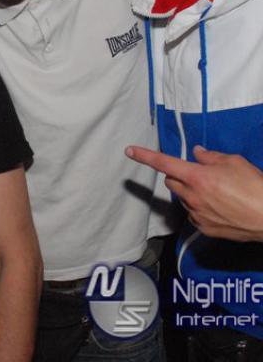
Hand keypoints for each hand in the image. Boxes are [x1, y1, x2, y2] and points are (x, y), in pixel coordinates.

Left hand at [126, 144, 262, 241]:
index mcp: (197, 177)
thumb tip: (197, 153)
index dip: (145, 156)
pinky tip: (218, 207)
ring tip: (217, 192)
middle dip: (179, 176)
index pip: (164, 163)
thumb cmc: (256, 187)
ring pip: (183, 198)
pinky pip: (193, 214)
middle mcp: (192, 196)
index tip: (129, 151)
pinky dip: (199, 208)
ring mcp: (197, 214)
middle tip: (200, 174)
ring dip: (190, 192)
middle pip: (171, 181)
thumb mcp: (234, 162)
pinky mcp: (204, 229)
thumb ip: (210, 157)